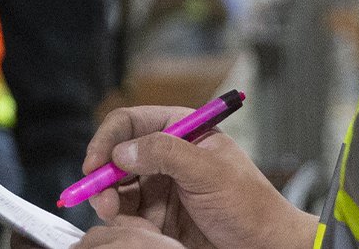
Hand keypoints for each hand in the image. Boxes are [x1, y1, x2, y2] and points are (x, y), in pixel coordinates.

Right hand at [80, 105, 316, 248]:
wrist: (264, 246)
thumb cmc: (250, 204)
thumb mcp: (209, 172)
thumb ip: (165, 154)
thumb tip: (123, 150)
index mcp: (180, 129)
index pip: (130, 122)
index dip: (107, 140)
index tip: (94, 164)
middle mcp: (166, 155)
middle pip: (116, 156)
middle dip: (103, 177)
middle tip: (101, 200)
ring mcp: (160, 186)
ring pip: (116, 189)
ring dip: (111, 203)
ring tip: (117, 218)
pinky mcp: (157, 216)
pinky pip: (127, 215)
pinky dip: (125, 223)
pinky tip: (140, 231)